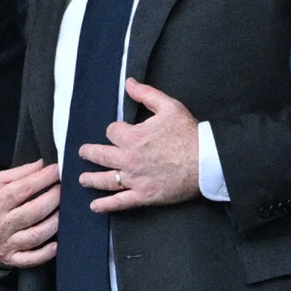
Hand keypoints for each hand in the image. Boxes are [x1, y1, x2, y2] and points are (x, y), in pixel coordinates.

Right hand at [0, 160, 59, 267]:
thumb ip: (18, 173)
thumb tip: (42, 165)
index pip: (23, 189)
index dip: (43, 178)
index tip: (57, 170)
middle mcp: (0, 224)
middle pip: (33, 212)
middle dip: (53, 198)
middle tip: (64, 189)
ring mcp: (6, 243)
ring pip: (36, 235)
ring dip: (54, 223)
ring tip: (64, 211)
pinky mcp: (11, 258)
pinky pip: (31, 259)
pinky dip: (46, 253)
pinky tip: (57, 244)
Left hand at [77, 78, 200, 212]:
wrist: (207, 161)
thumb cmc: (189, 133)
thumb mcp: (169, 106)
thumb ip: (146, 94)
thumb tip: (128, 83)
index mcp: (132, 137)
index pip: (112, 131)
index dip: (115, 130)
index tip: (120, 131)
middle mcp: (128, 159)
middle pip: (100, 155)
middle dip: (90, 152)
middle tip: (83, 152)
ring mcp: (135, 179)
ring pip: (106, 179)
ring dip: (91, 179)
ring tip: (82, 179)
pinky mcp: (144, 195)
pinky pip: (120, 202)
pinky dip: (106, 205)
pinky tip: (95, 207)